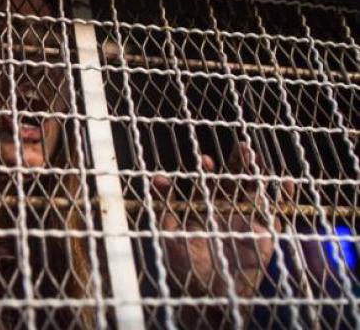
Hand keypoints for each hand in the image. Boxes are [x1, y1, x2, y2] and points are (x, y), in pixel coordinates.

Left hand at [152, 142, 294, 324]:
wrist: (209, 295)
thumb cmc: (185, 267)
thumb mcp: (169, 235)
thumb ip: (165, 207)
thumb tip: (156, 179)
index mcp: (202, 209)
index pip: (205, 183)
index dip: (205, 170)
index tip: (204, 160)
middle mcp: (224, 210)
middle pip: (233, 180)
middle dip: (236, 163)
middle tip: (240, 146)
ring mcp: (245, 220)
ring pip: (253, 190)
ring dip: (256, 172)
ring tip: (255, 155)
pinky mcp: (263, 234)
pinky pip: (274, 212)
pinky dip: (282, 197)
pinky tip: (286, 182)